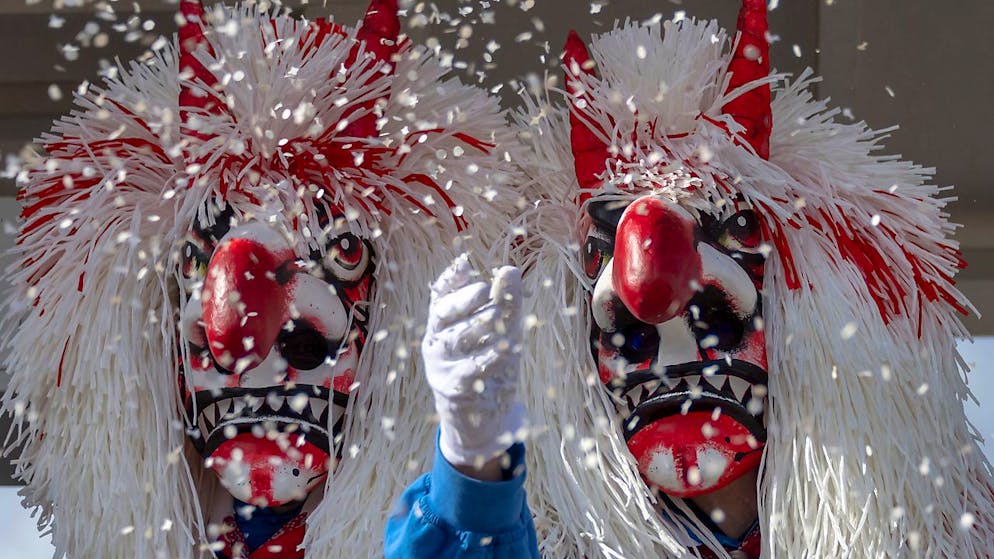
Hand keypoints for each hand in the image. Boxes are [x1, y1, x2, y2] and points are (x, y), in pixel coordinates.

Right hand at [422, 254, 525, 469]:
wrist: (479, 418)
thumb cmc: (488, 365)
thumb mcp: (498, 333)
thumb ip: (503, 303)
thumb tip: (508, 270)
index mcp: (443, 323)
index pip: (440, 295)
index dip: (451, 280)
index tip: (465, 266)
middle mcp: (436, 341)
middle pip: (445, 314)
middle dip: (465, 301)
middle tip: (485, 290)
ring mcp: (440, 366)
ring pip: (457, 340)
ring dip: (479, 326)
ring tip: (499, 315)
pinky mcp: (452, 389)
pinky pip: (468, 371)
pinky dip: (485, 359)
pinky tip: (502, 350)